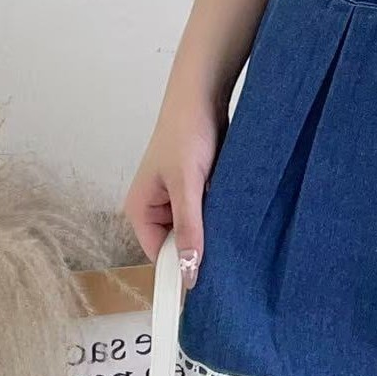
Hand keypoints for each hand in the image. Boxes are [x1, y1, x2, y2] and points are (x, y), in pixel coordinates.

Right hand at [122, 94, 224, 286]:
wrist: (203, 93)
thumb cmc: (186, 131)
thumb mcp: (187, 182)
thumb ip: (188, 225)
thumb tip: (189, 270)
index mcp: (140, 209)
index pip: (160, 256)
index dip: (182, 268)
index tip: (210, 281)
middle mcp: (155, 207)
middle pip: (179, 244)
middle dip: (201, 245)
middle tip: (229, 251)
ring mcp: (176, 197)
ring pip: (197, 228)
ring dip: (214, 226)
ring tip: (233, 226)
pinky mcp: (196, 187)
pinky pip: (207, 212)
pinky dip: (220, 212)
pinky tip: (235, 211)